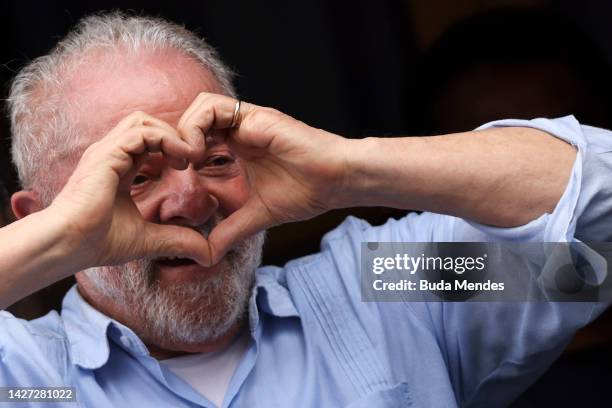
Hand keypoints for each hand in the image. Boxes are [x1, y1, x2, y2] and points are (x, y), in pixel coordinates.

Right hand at [49, 111, 210, 267]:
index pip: (148, 142)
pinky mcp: (106, 155)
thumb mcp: (148, 240)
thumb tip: (207, 253)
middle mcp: (111, 155)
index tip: (190, 166)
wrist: (66, 245)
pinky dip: (165, 140)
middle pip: (146, 124)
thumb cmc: (96, 242)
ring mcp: (106, 152)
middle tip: (193, 159)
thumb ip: (177, 240)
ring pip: (143, 122)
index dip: (172, 147)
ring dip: (171, 135)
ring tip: (189, 157)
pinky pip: (141, 133)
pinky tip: (181, 159)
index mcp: (118, 168)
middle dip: (173, 135)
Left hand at [178, 93, 349, 263]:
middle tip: (172, 168)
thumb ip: (231, 230)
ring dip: (184, 131)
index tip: (175, 178)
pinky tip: (198, 154)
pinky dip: (196, 127)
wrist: (337, 180)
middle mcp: (240, 129)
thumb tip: (207, 255)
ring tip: (185, 161)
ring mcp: (247, 120)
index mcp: (239, 147)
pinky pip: (213, 107)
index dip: (180, 152)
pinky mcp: (255, 116)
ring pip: (199, 106)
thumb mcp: (258, 216)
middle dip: (175, 140)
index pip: (198, 137)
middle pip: (193, 119)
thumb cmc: (307, 192)